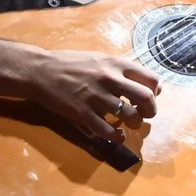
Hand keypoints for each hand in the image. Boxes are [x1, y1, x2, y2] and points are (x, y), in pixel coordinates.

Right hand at [23, 48, 160, 142]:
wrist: (40, 70)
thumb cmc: (71, 64)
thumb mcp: (100, 59)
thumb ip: (122, 70)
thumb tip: (148, 84)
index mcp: (116, 64)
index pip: (151, 78)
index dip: (156, 91)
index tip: (151, 97)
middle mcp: (110, 79)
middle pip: (146, 98)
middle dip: (151, 111)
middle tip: (146, 115)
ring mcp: (96, 97)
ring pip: (130, 116)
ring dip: (135, 124)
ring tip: (129, 124)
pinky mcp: (83, 113)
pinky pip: (107, 131)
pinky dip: (117, 137)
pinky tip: (116, 136)